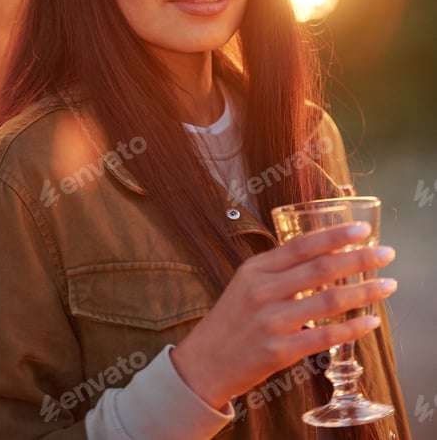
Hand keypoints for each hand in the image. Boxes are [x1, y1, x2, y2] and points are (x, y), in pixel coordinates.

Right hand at [170, 222, 395, 409]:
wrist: (204, 362)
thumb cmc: (231, 319)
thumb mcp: (246, 283)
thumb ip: (279, 270)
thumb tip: (323, 255)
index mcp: (256, 268)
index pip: (301, 245)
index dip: (334, 236)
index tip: (362, 229)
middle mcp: (263, 291)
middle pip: (320, 269)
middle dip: (359, 258)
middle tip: (386, 253)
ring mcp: (271, 322)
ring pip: (328, 302)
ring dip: (363, 292)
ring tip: (387, 284)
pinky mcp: (278, 351)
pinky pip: (323, 338)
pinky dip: (351, 329)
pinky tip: (370, 321)